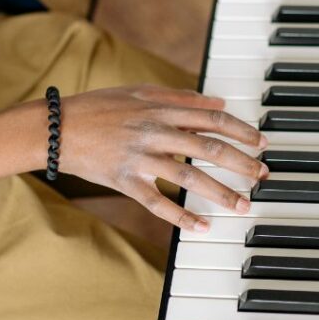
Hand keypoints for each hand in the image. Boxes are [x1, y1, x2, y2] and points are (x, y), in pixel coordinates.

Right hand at [59, 84, 267, 231]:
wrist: (56, 128)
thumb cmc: (99, 107)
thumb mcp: (140, 92)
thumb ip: (180, 97)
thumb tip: (218, 101)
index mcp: (161, 108)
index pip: (212, 118)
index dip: (240, 130)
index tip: (261, 142)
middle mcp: (154, 132)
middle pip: (208, 148)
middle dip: (241, 162)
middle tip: (263, 175)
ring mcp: (140, 158)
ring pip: (189, 177)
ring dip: (220, 193)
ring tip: (243, 205)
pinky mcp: (125, 181)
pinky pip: (158, 203)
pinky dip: (182, 216)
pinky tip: (202, 227)